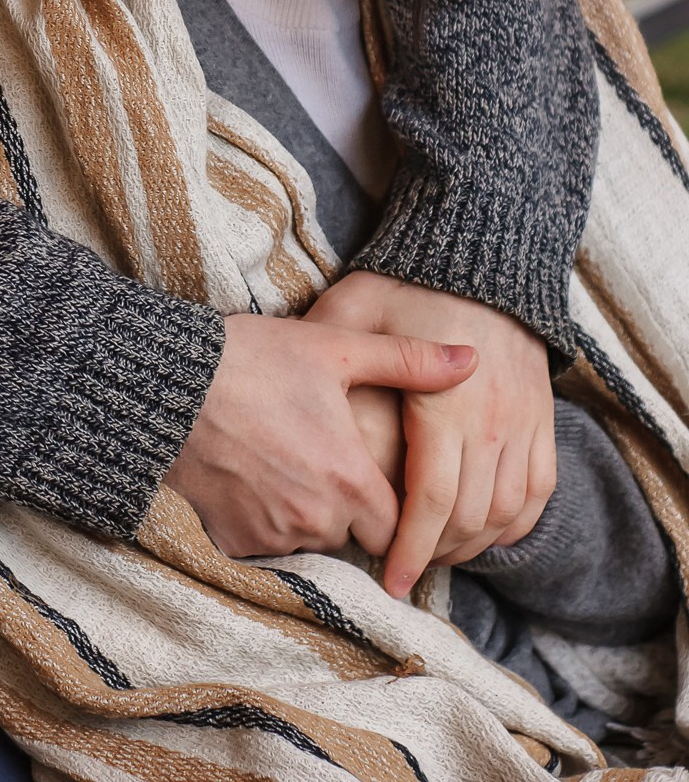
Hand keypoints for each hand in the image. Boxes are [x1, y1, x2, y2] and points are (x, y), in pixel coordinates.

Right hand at [164, 313, 474, 560]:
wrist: (167, 382)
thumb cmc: (253, 358)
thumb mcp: (334, 349)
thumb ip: (409, 362)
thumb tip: (471, 359)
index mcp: (350, 481)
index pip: (395, 526)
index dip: (389, 503)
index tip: (372, 477)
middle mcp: (316, 519)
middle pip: (351, 534)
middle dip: (346, 507)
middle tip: (320, 457)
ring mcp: (271, 535)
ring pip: (308, 540)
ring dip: (305, 515)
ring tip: (283, 460)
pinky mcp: (232, 541)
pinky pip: (264, 544)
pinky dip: (263, 519)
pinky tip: (251, 475)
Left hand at [306, 271, 555, 596]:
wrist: (482, 251)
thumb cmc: (407, 282)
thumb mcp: (357, 307)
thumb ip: (328, 354)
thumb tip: (288, 385)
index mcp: (444, 402)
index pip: (429, 500)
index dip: (408, 547)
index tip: (388, 577)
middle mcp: (491, 420)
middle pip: (467, 518)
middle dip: (435, 555)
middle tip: (402, 570)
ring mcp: (523, 421)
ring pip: (505, 513)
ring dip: (472, 545)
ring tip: (434, 555)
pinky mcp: (542, 419)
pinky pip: (538, 491)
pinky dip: (513, 523)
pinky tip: (482, 533)